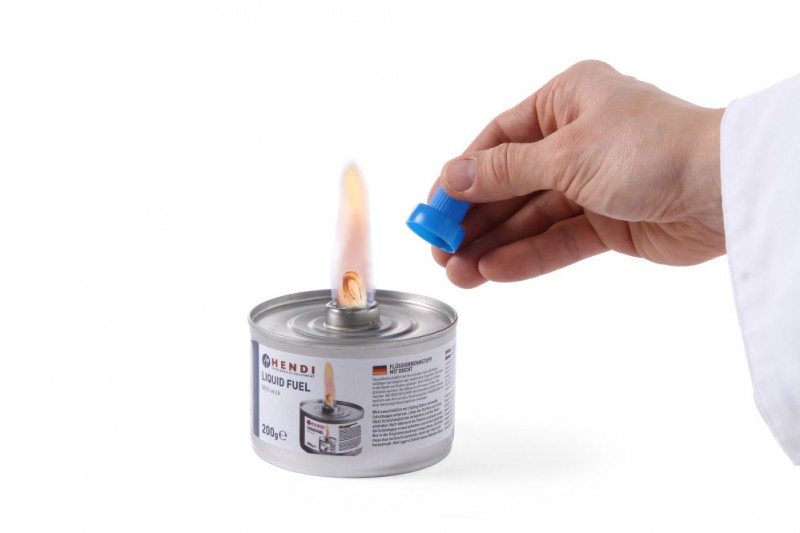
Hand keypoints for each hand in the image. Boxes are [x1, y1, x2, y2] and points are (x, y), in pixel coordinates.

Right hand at [431, 60, 724, 287]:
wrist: (724, 189)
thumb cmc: (653, 148)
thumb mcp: (564, 154)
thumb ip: (503, 171)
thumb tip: (452, 176)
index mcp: (566, 101)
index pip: (497, 142)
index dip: (460, 178)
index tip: (433, 210)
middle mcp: (576, 139)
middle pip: (510, 184)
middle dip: (474, 220)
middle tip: (440, 250)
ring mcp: (592, 183)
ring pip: (531, 218)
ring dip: (494, 245)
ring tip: (459, 272)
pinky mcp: (608, 222)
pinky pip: (557, 240)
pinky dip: (527, 256)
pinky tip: (494, 272)